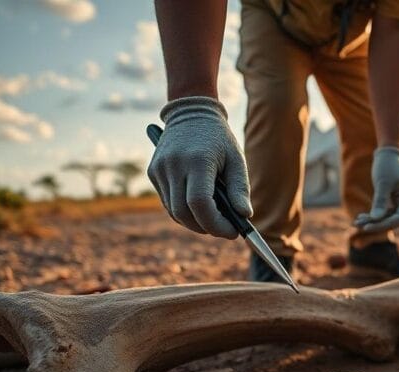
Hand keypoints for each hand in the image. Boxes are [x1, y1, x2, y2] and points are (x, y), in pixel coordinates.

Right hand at [147, 96, 250, 238]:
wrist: (191, 112)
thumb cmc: (219, 138)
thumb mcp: (236, 159)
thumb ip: (240, 187)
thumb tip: (244, 215)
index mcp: (197, 161)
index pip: (200, 203)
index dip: (216, 223)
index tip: (233, 232)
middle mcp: (173, 165)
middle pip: (184, 212)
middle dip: (207, 228)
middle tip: (226, 231)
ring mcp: (160, 169)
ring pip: (174, 211)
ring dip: (195, 223)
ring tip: (215, 221)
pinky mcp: (154, 172)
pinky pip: (168, 202)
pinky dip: (184, 212)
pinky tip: (200, 210)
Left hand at [354, 146, 398, 231]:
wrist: (387, 153)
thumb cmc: (387, 165)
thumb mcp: (383, 182)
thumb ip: (380, 201)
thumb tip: (375, 219)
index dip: (384, 225)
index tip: (367, 226)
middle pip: (393, 222)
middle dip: (376, 224)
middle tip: (358, 225)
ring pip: (387, 219)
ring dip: (373, 221)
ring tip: (356, 222)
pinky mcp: (393, 201)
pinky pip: (384, 213)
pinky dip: (373, 216)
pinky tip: (361, 217)